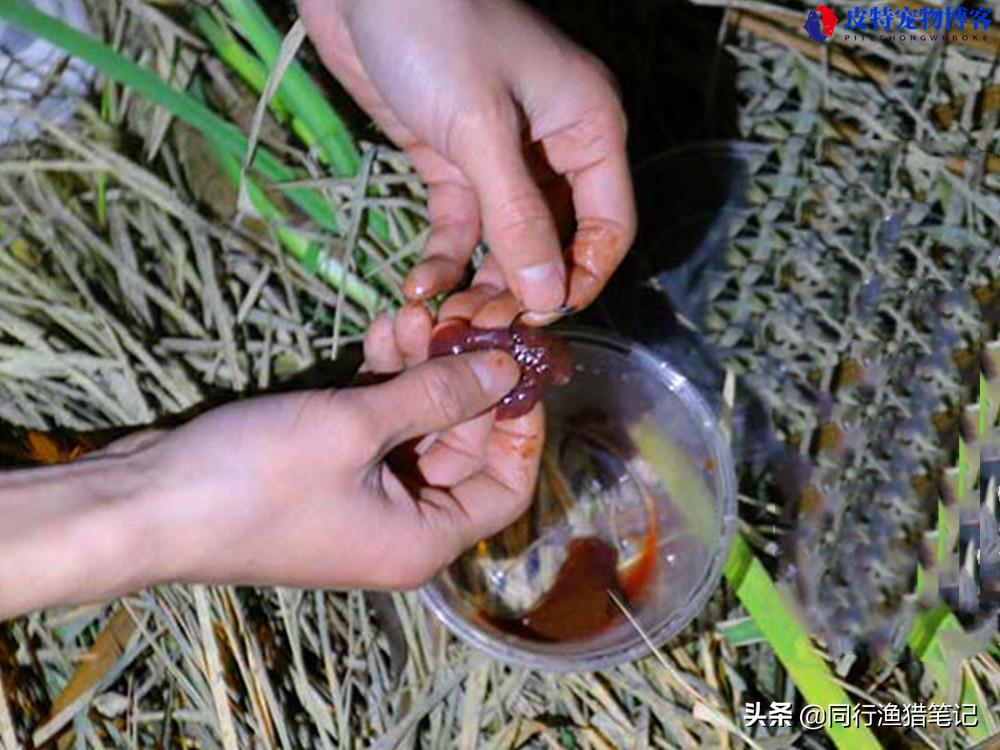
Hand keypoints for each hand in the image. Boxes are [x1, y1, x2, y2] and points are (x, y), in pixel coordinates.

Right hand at [0, 308, 542, 617]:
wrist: (141, 504)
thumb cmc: (255, 479)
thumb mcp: (356, 429)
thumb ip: (437, 394)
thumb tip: (505, 368)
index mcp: (423, 539)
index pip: (507, 486)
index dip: (520, 423)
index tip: (517, 359)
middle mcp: (401, 525)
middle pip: (462, 447)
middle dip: (463, 376)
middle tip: (462, 312)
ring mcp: (362, 496)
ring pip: (417, 426)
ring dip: (421, 367)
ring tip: (414, 311)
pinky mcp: (326, 469)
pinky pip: (375, 423)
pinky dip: (382, 379)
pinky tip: (383, 329)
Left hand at [300, 0, 635, 317]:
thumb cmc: (437, 31)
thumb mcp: (481, 130)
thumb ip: (518, 218)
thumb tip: (550, 297)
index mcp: (587, 127)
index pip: (608, 226)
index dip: (580, 279)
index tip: (541, 321)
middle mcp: (553, 146)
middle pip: (555, 241)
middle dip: (522, 289)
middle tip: (484, 330)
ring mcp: (501, 156)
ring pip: (506, 241)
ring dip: (481, 284)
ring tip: (449, 320)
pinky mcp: (451, 159)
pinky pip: (460, 224)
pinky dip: (443, 258)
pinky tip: (419, 288)